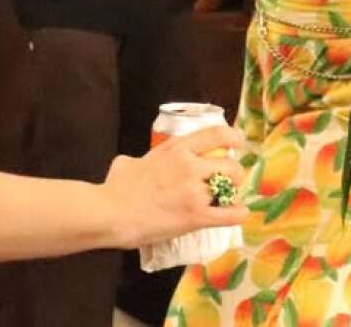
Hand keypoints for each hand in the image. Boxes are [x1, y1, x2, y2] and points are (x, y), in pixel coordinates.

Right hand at [102, 125, 247, 246]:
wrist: (111, 213)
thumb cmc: (116, 187)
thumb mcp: (127, 161)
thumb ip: (141, 160)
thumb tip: (138, 164)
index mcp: (176, 149)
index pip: (216, 134)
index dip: (233, 137)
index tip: (237, 142)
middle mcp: (190, 166)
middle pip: (231, 165)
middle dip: (233, 174)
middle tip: (227, 181)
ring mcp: (195, 192)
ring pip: (232, 189)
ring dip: (232, 194)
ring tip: (227, 199)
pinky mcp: (196, 217)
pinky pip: (230, 215)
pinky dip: (238, 215)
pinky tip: (239, 214)